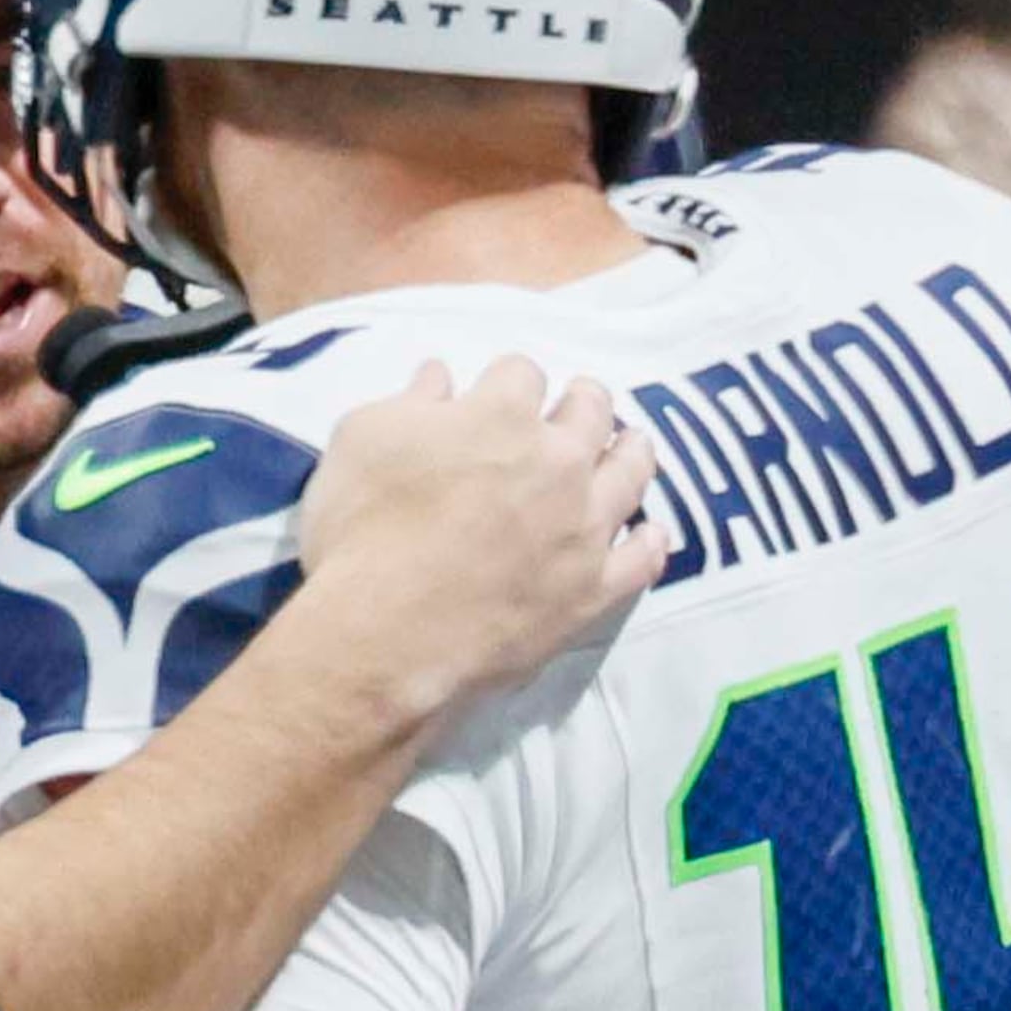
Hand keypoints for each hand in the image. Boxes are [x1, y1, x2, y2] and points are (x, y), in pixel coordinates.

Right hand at [297, 358, 669, 713]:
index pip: (522, 373)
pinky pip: (641, 560)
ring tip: (631, 446)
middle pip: (592, 412)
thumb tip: (440, 377)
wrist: (382, 636)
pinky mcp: (593, 590)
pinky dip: (648, 541)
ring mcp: (584, 527)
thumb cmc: (360, 531)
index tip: (496, 394)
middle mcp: (559, 461)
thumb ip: (409, 402)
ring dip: (632, 452)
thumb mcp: (361, 441)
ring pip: (631, 474)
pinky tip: (650, 533)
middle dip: (582, 402)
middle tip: (578, 405)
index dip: (506, 382)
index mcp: (503, 414)